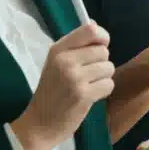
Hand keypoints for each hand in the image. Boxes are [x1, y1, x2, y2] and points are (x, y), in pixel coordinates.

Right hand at [10, 21, 113, 149]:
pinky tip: (90, 96)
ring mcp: (74, 77)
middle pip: (103, 50)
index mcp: (58, 49)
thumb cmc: (51, 92)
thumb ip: (76, 45)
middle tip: (87, 75)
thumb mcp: (56, 63)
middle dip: (101, 63)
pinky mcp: (83, 94)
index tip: (99, 48)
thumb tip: (96, 25)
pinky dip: (103, 91)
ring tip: (88, 85)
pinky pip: (109, 84)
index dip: (102, 37)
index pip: (90, 29)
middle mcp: (65, 60)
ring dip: (103, 78)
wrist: (39, 124)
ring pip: (109, 67)